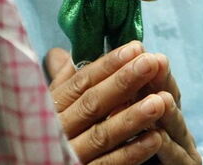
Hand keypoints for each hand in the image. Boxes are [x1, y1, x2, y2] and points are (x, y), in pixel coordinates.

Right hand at [46, 42, 199, 163]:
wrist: (41, 163)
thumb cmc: (53, 134)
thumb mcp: (51, 106)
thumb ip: (64, 82)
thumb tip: (63, 51)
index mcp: (53, 107)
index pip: (81, 82)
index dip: (108, 64)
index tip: (135, 48)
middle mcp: (58, 129)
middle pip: (92, 103)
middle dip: (124, 82)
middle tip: (151, 63)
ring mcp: (68, 153)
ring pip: (101, 134)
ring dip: (132, 117)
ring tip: (160, 101)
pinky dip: (131, 153)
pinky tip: (154, 139)